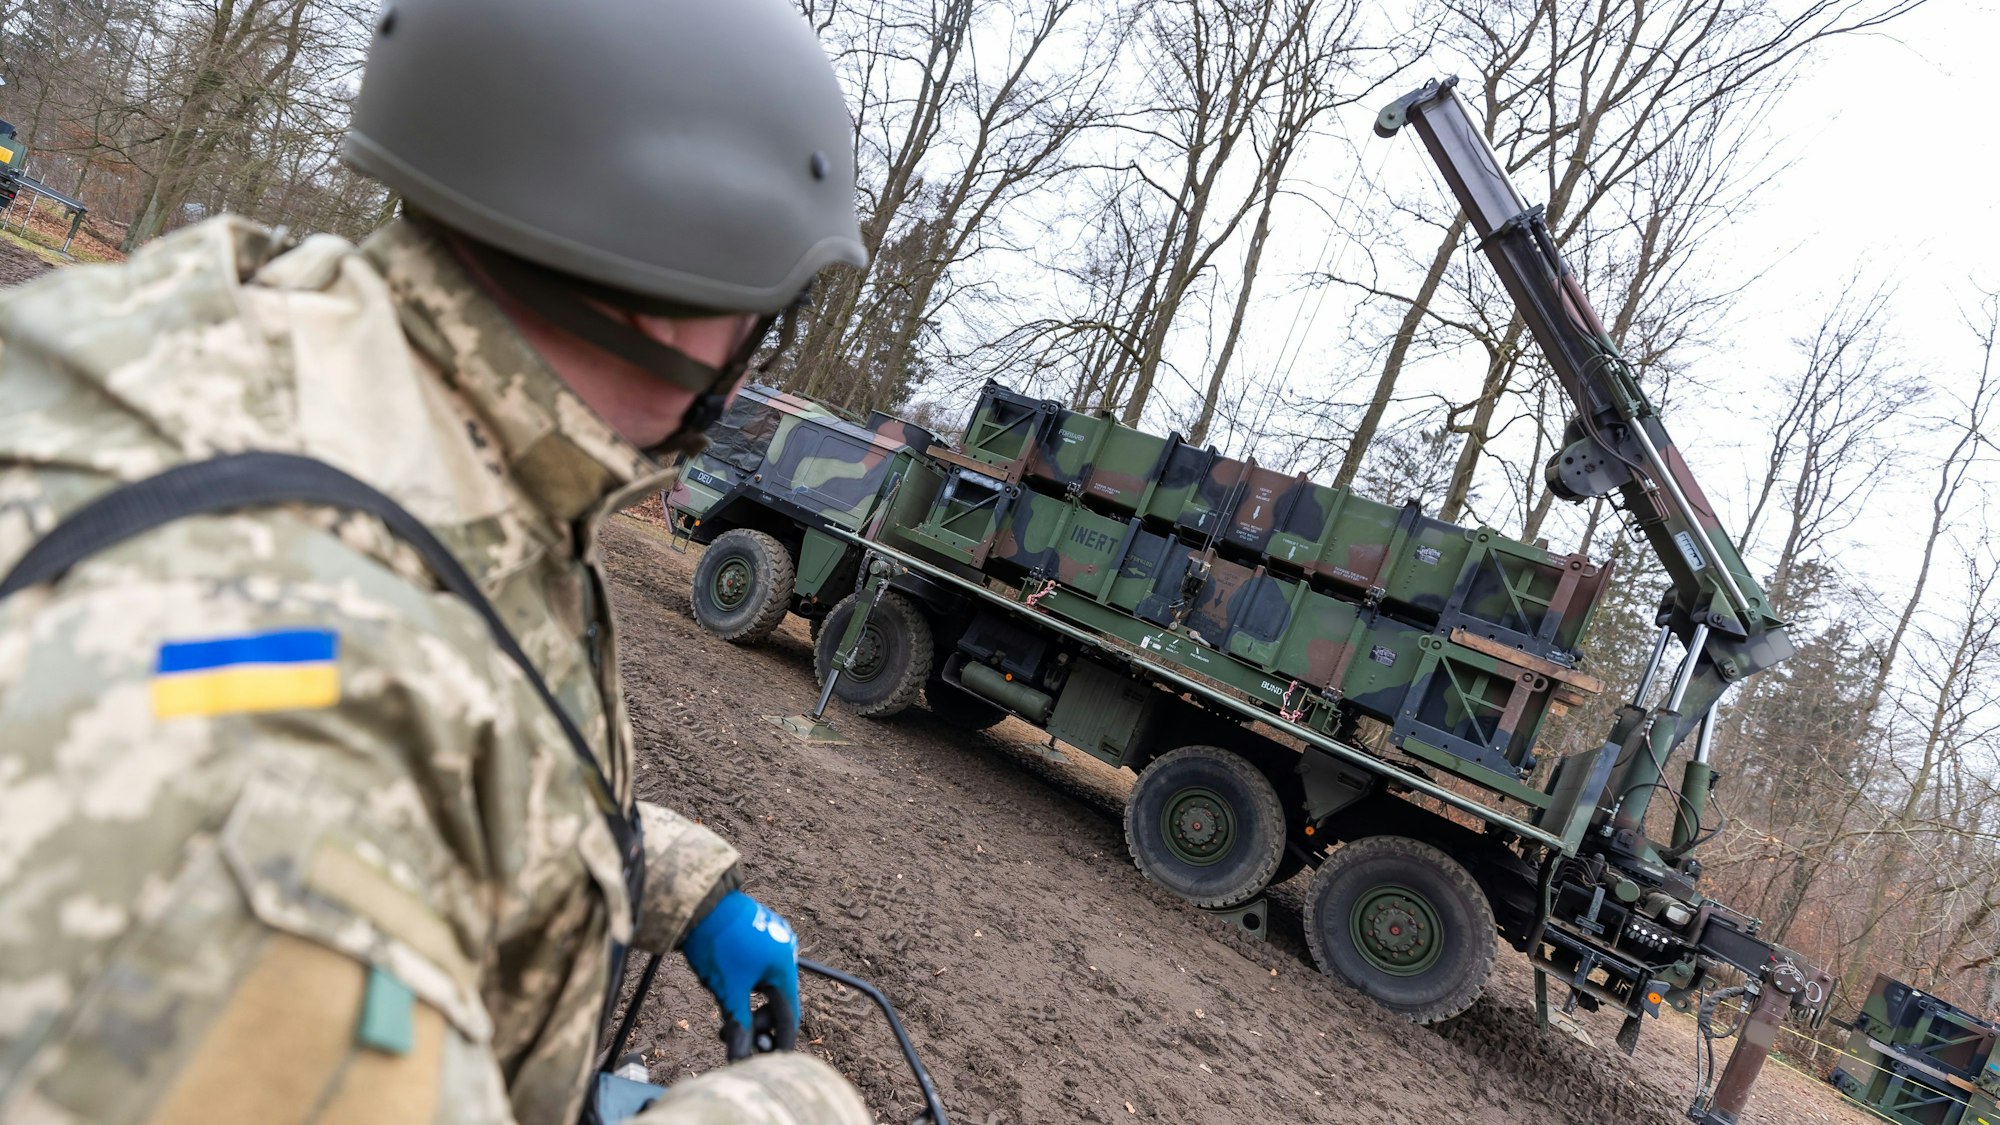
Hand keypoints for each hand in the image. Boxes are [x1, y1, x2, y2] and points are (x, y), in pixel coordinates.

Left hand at [680, 891, 799, 1059]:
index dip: (780, 1040)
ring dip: (748, 1003)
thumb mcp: (728, 991)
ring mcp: (774, 938)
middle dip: (756, 1021)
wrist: (698, 903)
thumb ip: (739, 1026)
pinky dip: (746, 984)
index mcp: (785, 966)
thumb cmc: (716, 944)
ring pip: (765, 983)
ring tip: (724, 1010)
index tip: (773, 1061)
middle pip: (777, 999)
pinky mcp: (759, 931)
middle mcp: (786, 951)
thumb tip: (740, 1058)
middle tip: (729, 1034)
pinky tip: (727, 986)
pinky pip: (759, 966)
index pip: (789, 1014)